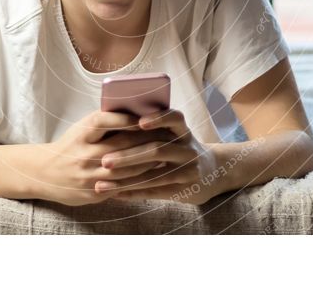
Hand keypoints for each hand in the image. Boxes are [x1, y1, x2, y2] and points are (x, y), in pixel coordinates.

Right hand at [39, 110, 176, 206]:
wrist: (43, 174)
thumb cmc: (71, 145)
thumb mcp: (81, 130)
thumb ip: (105, 123)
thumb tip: (137, 111)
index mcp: (80, 133)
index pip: (104, 121)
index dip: (126, 118)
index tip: (147, 116)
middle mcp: (83, 153)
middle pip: (121, 145)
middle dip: (146, 139)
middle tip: (168, 134)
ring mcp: (88, 175)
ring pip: (126, 168)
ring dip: (149, 161)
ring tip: (166, 154)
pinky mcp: (92, 193)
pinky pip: (121, 186)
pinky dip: (139, 179)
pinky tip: (153, 174)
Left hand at [97, 108, 221, 204]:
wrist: (212, 173)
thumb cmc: (180, 148)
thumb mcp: (175, 135)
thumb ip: (155, 128)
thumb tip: (115, 118)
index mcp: (183, 130)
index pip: (174, 118)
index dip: (158, 119)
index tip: (138, 122)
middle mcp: (188, 149)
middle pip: (157, 149)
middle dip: (128, 155)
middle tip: (104, 161)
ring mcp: (188, 171)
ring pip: (154, 175)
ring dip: (125, 180)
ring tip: (101, 183)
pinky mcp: (184, 190)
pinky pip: (155, 192)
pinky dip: (133, 193)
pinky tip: (115, 194)